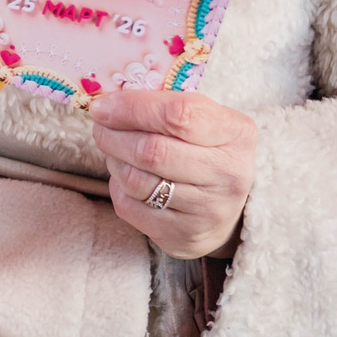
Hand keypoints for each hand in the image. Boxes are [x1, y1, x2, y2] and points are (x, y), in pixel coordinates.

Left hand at [89, 89, 254, 259]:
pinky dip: (118, 188)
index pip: (177, 114)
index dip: (132, 107)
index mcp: (236, 134)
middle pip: (152, 150)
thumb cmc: (208, 150)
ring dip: (113, 160)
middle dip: (113, 135)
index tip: (103, 105)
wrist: (229, 209)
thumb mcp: (205, 119)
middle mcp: (228, 174)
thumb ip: (165, 104)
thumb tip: (108, 100)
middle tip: (100, 127)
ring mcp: (208, 210)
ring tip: (114, 150)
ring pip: (136, 180)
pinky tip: (125, 177)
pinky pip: (130, 208)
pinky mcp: (184, 236)